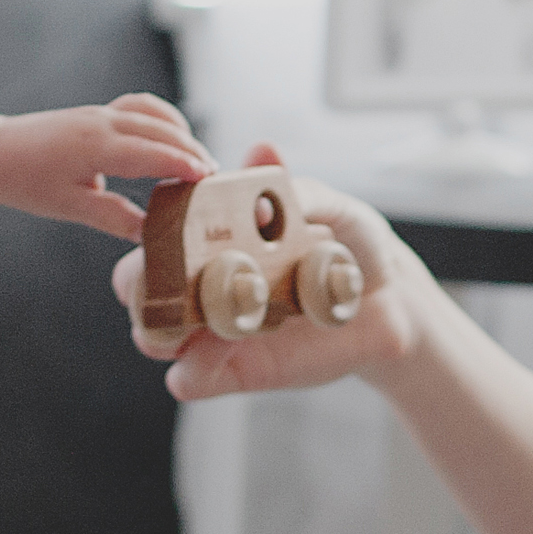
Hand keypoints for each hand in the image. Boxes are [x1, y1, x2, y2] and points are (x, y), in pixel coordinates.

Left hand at [0, 92, 209, 238]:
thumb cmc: (29, 182)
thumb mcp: (68, 207)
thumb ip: (111, 217)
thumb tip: (149, 234)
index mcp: (93, 147)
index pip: (150, 153)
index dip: (181, 164)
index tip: (207, 178)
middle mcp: (102, 123)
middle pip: (161, 131)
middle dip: (192, 151)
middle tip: (215, 179)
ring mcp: (102, 113)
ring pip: (155, 115)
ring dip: (182, 135)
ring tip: (199, 162)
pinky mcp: (101, 112)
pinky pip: (142, 106)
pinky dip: (164, 119)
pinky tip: (174, 137)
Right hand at [109, 146, 431, 398]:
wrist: (392, 299)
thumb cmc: (352, 245)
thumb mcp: (332, 207)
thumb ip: (296, 186)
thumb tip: (261, 153)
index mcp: (214, 239)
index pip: (153, 241)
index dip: (150, 239)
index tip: (171, 232)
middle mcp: (206, 285)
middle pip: (140, 293)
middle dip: (143, 288)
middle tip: (177, 280)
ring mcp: (217, 330)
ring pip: (155, 338)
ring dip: (166, 328)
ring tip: (213, 311)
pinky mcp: (237, 371)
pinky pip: (189, 380)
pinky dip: (193, 368)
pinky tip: (229, 344)